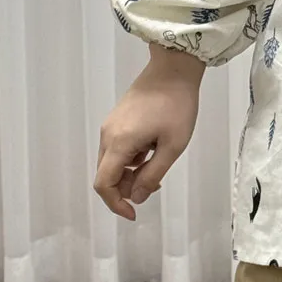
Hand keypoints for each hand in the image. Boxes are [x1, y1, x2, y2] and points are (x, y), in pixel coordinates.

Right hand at [93, 48, 203, 219]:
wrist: (174, 68)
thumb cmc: (177, 105)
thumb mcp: (173, 145)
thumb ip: (153, 174)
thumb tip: (137, 198)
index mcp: (119, 143)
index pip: (103, 184)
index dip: (115, 204)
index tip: (134, 213)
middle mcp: (108, 135)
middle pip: (107, 174)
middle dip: (126, 188)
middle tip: (155, 184)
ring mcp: (112, 125)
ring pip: (113, 161)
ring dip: (131, 172)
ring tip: (159, 163)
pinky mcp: (119, 118)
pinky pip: (119, 146)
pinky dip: (132, 157)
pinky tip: (153, 148)